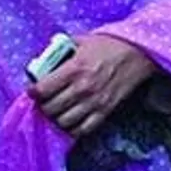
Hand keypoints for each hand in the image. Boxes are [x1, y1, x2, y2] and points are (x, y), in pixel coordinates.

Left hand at [28, 33, 156, 137]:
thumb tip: (42, 63)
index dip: (33, 92)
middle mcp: (82, 88)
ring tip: (56, 111)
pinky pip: (83, 129)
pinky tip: (70, 121)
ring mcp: (94, 102)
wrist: (137, 53)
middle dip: (43, 106)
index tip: (34, 91)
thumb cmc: (108, 45)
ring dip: (56, 118)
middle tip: (44, 102)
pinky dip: (73, 129)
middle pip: (50, 108)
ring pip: (64, 121)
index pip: (42, 89)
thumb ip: (60, 51)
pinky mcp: (105, 111)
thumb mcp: (80, 41)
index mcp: (73, 68)